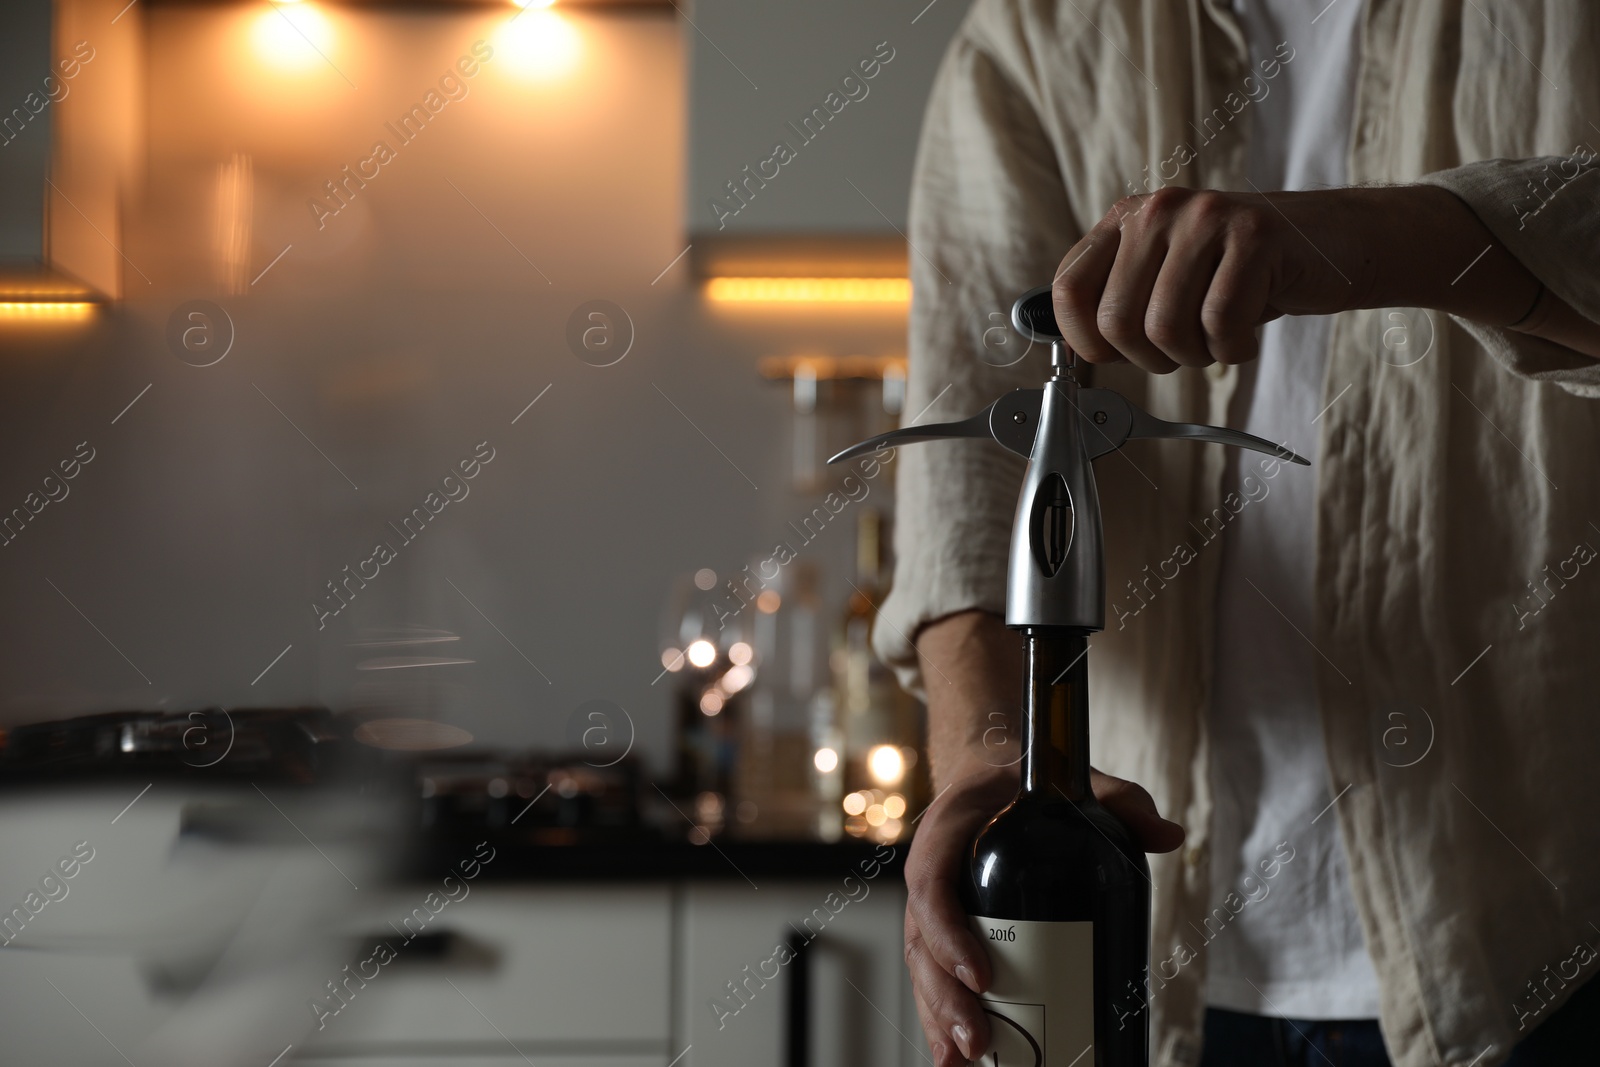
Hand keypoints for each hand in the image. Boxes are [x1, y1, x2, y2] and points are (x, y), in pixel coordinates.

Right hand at [904, 761, 1184, 1064]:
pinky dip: (940, 1016)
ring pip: (922, 965)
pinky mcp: (942, 926)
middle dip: (944, 997)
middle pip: (920, 940)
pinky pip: (933, 972)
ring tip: (966, 1059)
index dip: (948, 933)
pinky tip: (960, 1056)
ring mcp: (934, 902)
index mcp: (950, 828)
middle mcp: (932, 868)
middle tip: (979, 1039)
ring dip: (937, 1017)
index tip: (982, 975)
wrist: (995, 771)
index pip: (932, 884)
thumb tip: (1168, 836)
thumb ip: (1121, 799)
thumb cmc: (1030, 779)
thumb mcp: (1076, 780)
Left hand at [1049, 183, 1565, 373]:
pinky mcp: (1254, 237)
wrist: (1336, 242)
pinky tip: (1249, 334)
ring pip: (1167, 329)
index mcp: (1127, 219)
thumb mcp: (1170, 276)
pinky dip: (1235, 350)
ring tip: (1221, 336)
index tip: (1115, 356)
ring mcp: (1206, 218)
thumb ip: (1121, 300)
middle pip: (1118, 321)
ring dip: (1197, 355)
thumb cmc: (1245, 272)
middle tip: (1188, 348)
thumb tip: (1076, 350)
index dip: (1085, 341)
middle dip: (1152, 358)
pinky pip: (1220, 325)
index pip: (1069, 289)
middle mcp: (1159, 210)